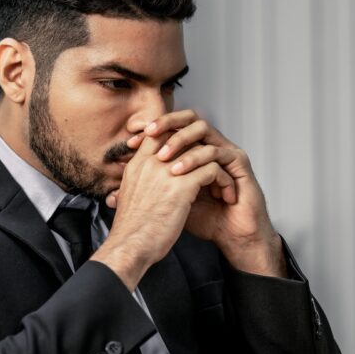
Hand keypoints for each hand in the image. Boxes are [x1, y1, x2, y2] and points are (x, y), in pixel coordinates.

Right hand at [90, 130, 236, 290]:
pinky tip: (225, 195)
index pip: (160, 134)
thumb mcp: (128, 197)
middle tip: (212, 167)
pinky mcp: (182, 186)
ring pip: (203, 152)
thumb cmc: (132, 230)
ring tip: (222, 184)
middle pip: (184, 137)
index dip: (180, 140)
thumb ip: (139, 182)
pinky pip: (212, 170)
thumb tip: (147, 180)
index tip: (193, 158)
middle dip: (203, 151)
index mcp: (138, 164)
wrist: (130, 248)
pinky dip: (223, 180)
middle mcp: (151, 162)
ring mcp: (167, 172)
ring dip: (217, 166)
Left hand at [110, 110, 286, 277]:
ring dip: (180, 140)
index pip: (172, 128)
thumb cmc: (203, 219)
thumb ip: (148, 187)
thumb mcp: (167, 201)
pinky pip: (217, 152)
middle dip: (167, 122)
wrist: (230, 235)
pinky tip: (180, 173)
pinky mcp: (239, 162)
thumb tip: (115, 188)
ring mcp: (226, 152)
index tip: (130, 142)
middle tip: (148, 132)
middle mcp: (210, 145)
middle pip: (189, 118)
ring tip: (163, 158)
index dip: (151, 130)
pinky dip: (197, 160)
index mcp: (194, 150)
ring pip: (203, 129)